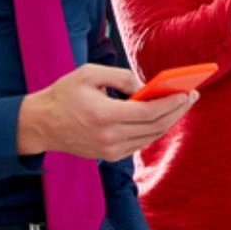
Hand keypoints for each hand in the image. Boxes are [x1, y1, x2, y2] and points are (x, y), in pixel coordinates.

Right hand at [16, 64, 192, 162]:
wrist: (39, 125)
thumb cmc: (63, 94)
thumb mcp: (89, 74)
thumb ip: (121, 77)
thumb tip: (146, 86)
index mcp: (104, 115)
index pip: (149, 112)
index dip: (171, 103)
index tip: (187, 93)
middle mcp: (109, 137)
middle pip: (155, 126)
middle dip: (177, 111)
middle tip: (192, 96)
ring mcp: (109, 150)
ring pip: (150, 137)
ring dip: (169, 121)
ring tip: (182, 105)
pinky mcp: (108, 156)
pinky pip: (140, 142)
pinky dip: (154, 129)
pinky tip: (163, 116)